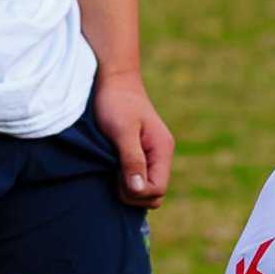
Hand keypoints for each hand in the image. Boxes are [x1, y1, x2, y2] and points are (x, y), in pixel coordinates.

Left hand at [94, 69, 173, 206]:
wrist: (114, 79)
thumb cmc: (116, 101)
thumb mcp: (122, 130)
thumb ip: (132, 159)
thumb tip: (139, 189)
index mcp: (162, 149)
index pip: (158, 189)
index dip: (136, 191)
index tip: (117, 173)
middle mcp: (161, 155)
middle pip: (155, 194)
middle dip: (133, 193)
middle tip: (113, 173)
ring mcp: (152, 155)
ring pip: (146, 189)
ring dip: (128, 187)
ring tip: (112, 168)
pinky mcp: (141, 154)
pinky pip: (139, 178)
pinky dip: (126, 180)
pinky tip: (113, 167)